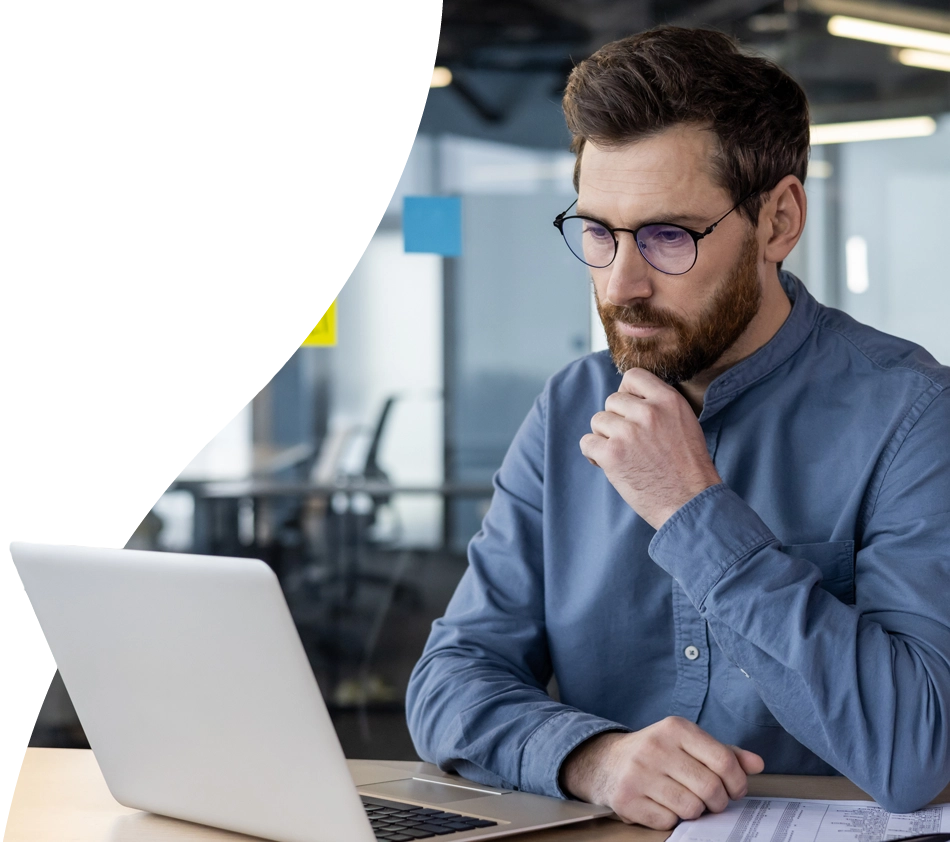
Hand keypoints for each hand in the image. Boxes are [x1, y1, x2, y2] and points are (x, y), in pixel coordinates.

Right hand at [560, 717, 764, 829]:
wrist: (607, 762)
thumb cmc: (658, 753)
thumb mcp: (688, 743)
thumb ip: (723, 752)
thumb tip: (757, 764)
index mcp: (675, 728)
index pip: (724, 760)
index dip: (737, 782)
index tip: (734, 790)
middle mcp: (656, 747)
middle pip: (710, 788)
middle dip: (718, 802)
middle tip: (712, 801)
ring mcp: (639, 773)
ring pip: (691, 808)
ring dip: (694, 811)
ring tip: (685, 801)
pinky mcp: (627, 799)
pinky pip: (668, 822)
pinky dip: (671, 819)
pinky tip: (663, 806)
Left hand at [579, 369, 721, 529]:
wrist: (691, 503)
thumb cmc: (689, 468)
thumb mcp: (684, 423)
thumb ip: (659, 407)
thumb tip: (629, 398)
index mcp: (668, 400)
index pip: (632, 377)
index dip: (627, 393)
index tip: (630, 411)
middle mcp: (648, 412)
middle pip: (612, 401)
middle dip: (616, 420)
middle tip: (630, 443)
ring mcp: (628, 432)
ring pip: (597, 421)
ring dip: (605, 437)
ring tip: (623, 455)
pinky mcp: (612, 454)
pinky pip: (587, 442)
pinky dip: (593, 454)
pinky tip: (608, 464)